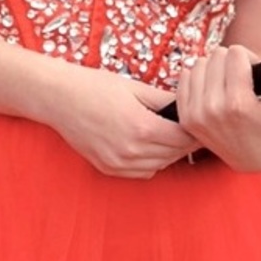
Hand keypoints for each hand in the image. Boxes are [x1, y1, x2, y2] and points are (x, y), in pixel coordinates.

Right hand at [46, 67, 197, 178]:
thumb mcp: (136, 88)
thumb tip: (190, 106)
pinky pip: (142, 173)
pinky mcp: (108, 168)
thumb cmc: (96, 87)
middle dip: (186, 143)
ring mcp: (118, 163)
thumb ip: (166, 100)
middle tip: (193, 130)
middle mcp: (131, 150)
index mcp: (142, 127)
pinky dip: (151, 163)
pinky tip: (150, 147)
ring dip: (170, 154)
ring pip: (160, 166)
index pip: (183, 138)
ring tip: (172, 138)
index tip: (201, 123)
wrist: (60, 98)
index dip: (196, 131)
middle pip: (174, 154)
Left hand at [175, 44, 260, 170]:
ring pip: (199, 64)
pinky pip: (184, 78)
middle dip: (231, 61)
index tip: (254, 69)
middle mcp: (213, 109)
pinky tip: (211, 86)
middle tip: (242, 76)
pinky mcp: (185, 117)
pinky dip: (197, 77)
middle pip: (216, 56)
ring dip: (213, 68)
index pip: (234, 54)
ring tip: (227, 81)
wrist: (253, 159)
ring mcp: (195, 114)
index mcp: (238, 104)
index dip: (248, 57)